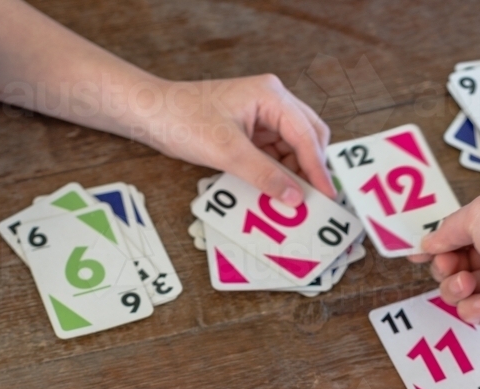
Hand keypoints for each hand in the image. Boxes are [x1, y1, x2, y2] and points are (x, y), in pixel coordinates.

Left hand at [131, 73, 333, 204]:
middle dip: (312, 168)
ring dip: (295, 173)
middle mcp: (271, 101)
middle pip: (308, 137)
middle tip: (316, 199)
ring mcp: (261, 115)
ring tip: (294, 201)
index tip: (328, 194)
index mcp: (271, 96)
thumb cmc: (183, 121)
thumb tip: (295, 197)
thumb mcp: (227, 153)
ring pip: (293, 147)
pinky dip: (278, 173)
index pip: (307, 134)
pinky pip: (274, 153)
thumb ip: (265, 175)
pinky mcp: (250, 130)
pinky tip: (275, 192)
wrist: (151, 114)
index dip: (319, 168)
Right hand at [409, 191, 479, 331]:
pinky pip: (469, 313)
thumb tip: (429, 242)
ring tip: (468, 282)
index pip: (456, 234)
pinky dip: (472, 307)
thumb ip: (448, 228)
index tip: (418, 254)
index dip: (436, 244)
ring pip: (454, 289)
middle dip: (442, 265)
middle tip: (449, 264)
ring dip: (453, 286)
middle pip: (449, 263)